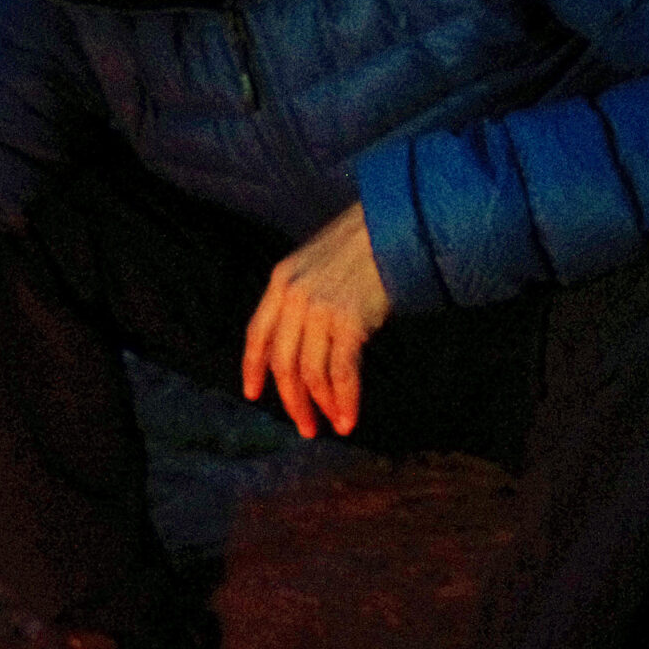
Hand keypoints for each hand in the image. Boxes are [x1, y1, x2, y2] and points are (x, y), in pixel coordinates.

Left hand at [241, 200, 389, 437]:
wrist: (396, 222)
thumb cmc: (365, 243)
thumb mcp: (319, 262)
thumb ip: (305, 295)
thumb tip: (308, 340)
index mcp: (281, 280)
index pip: (257, 333)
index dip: (252, 367)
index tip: (252, 394)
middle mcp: (294, 296)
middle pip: (283, 362)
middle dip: (292, 400)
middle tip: (304, 426)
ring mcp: (320, 308)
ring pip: (311, 374)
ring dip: (321, 406)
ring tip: (332, 425)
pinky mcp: (349, 320)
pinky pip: (341, 373)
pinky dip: (345, 400)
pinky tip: (349, 418)